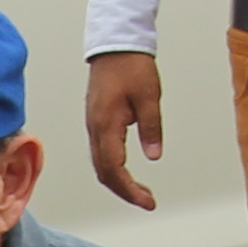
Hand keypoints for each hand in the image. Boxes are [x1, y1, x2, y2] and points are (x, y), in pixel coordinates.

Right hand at [83, 52, 163, 211]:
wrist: (115, 45)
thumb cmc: (131, 66)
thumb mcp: (149, 97)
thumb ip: (151, 129)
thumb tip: (154, 156)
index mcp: (106, 124)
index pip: (114, 169)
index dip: (129, 190)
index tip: (147, 201)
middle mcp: (95, 128)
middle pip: (104, 172)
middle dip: (124, 191)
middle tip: (147, 201)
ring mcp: (93, 125)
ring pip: (100, 164)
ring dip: (118, 181)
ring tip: (139, 191)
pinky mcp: (96, 121)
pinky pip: (100, 152)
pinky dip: (112, 168)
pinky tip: (126, 171)